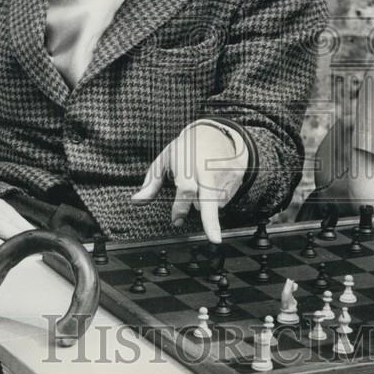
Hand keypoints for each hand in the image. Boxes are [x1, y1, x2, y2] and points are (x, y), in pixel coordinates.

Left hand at [131, 122, 246, 242]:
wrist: (216, 133)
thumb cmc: (186, 148)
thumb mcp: (165, 161)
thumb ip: (151, 183)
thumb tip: (137, 200)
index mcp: (188, 163)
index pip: (186, 189)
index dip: (181, 207)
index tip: (176, 220)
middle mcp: (208, 169)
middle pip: (210, 199)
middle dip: (212, 221)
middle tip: (214, 239)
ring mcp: (225, 173)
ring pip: (216, 204)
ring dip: (205, 205)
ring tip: (201, 186)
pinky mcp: (237, 177)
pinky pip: (225, 200)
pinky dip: (217, 199)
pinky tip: (212, 185)